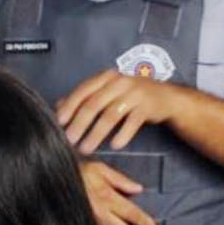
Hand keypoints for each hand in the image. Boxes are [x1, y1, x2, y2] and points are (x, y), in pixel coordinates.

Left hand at [56, 69, 183, 154]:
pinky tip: (114, 145)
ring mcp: (134, 93)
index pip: (83, 90)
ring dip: (97, 134)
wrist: (164, 96)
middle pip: (95, 103)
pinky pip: (132, 122)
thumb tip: (58, 106)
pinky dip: (122, 134)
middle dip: (80, 123)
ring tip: (87, 148)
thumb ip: (85, 96)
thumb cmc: (130, 94)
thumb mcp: (107, 90)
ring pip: (111, 115)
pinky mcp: (147, 106)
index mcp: (106, 77)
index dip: (70, 106)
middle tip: (69, 140)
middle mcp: (119, 82)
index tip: (59, 122)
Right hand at [79, 160, 155, 224]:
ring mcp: (89, 224)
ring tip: (107, 222)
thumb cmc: (74, 173)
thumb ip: (120, 179)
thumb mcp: (99, 169)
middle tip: (124, 222)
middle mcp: (100, 214)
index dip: (144, 221)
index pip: (132, 214)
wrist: (50, 181)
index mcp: (107, 197)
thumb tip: (138, 188)